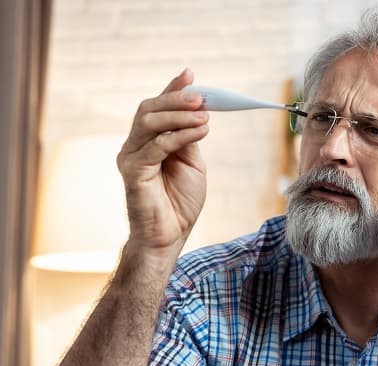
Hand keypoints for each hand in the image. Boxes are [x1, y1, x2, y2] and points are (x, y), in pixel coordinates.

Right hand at [117, 68, 208, 258]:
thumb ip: (188, 139)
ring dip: (179, 115)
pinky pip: (156, 146)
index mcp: (148, 141)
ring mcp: (130, 157)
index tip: (190, 74)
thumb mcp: (191, 163)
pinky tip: (200, 130)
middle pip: (149, 110)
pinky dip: (179, 135)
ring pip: (149, 122)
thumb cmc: (179, 202)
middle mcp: (135, 146)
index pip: (157, 108)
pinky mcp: (132, 172)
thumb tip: (196, 112)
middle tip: (201, 97)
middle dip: (176, 99)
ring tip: (203, 114)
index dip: (172, 90)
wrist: (169, 236)